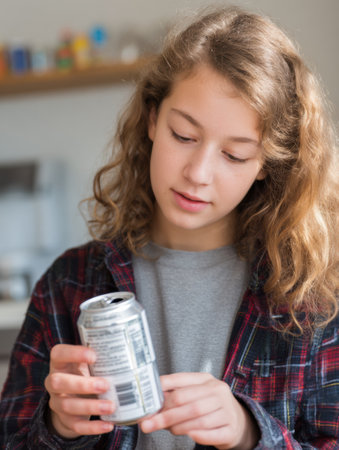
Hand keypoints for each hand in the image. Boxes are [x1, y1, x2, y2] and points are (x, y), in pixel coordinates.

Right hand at [44, 344, 114, 438]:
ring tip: (111, 406)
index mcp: (60, 362)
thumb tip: (132, 350)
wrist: (75, 396)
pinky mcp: (66, 419)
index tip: (94, 356)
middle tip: (106, 385)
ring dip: (90, 406)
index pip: (58, 353)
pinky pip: (76, 426)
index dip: (73, 353)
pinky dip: (92, 427)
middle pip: (57, 382)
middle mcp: (54, 382)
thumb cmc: (86, 371)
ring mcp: (57, 402)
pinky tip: (108, 424)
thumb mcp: (89, 362)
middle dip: (82, 384)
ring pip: (67, 405)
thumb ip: (102, 356)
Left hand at [139, 372, 259, 448]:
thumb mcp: (195, 393)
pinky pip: (212, 434)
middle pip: (187, 402)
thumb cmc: (209, 406)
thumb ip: (175, 394)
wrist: (237, 420)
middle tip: (151, 423)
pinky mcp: (231, 429)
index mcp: (205, 379)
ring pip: (198, 419)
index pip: (180, 380)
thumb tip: (150, 401)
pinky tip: (189, 435)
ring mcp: (227, 410)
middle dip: (166, 414)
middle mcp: (218, 391)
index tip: (147, 404)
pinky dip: (198, 436)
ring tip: (169, 430)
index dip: (161, 391)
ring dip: (179, 426)